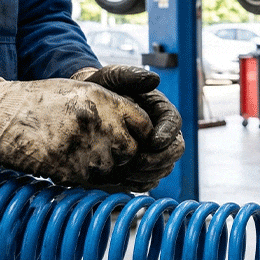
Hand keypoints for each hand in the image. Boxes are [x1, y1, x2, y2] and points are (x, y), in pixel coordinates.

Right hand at [0, 78, 152, 186]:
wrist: (4, 116)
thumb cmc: (46, 101)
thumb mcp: (85, 90)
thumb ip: (118, 104)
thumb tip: (146, 124)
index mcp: (106, 101)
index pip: (144, 125)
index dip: (139, 132)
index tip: (130, 134)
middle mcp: (101, 125)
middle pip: (132, 151)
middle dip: (123, 151)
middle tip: (104, 145)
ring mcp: (87, 150)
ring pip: (113, 168)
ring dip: (104, 165)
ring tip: (81, 149)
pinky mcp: (71, 171)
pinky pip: (92, 180)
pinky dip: (86, 173)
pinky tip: (70, 158)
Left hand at [73, 65, 184, 190]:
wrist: (83, 106)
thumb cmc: (100, 88)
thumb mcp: (112, 77)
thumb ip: (131, 76)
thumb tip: (155, 79)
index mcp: (160, 110)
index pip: (174, 123)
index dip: (168, 134)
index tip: (154, 142)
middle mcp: (162, 132)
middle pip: (175, 149)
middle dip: (160, 158)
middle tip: (138, 162)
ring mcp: (152, 151)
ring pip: (165, 167)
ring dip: (150, 172)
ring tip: (128, 173)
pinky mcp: (141, 167)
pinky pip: (150, 180)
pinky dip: (141, 183)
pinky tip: (124, 181)